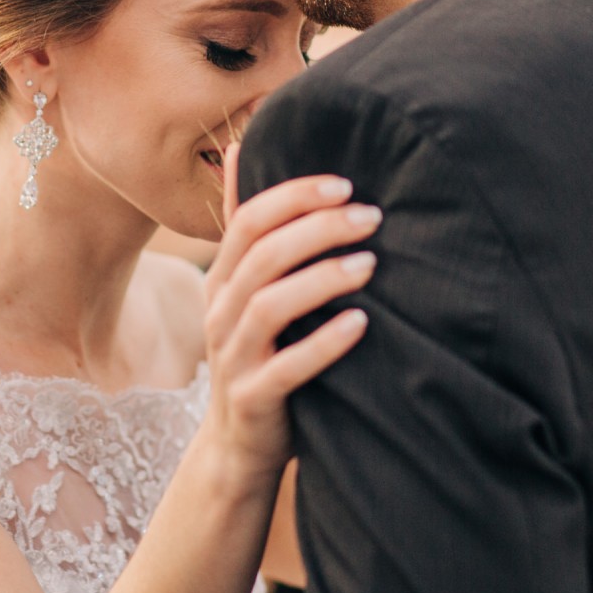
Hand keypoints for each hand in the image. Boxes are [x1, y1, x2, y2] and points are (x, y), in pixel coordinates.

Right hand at [200, 144, 377, 479]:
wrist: (240, 445)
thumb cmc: (260, 351)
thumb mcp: (245, 287)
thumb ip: (245, 224)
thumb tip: (238, 147)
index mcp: (222, 278)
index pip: (249, 220)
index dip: (295, 196)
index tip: (346, 184)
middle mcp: (220, 312)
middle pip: (262, 255)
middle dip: (318, 229)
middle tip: (371, 217)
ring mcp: (232, 356)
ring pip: (268, 305)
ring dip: (321, 279)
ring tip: (369, 264)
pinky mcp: (253, 398)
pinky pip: (286, 368)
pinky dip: (324, 343)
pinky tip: (360, 324)